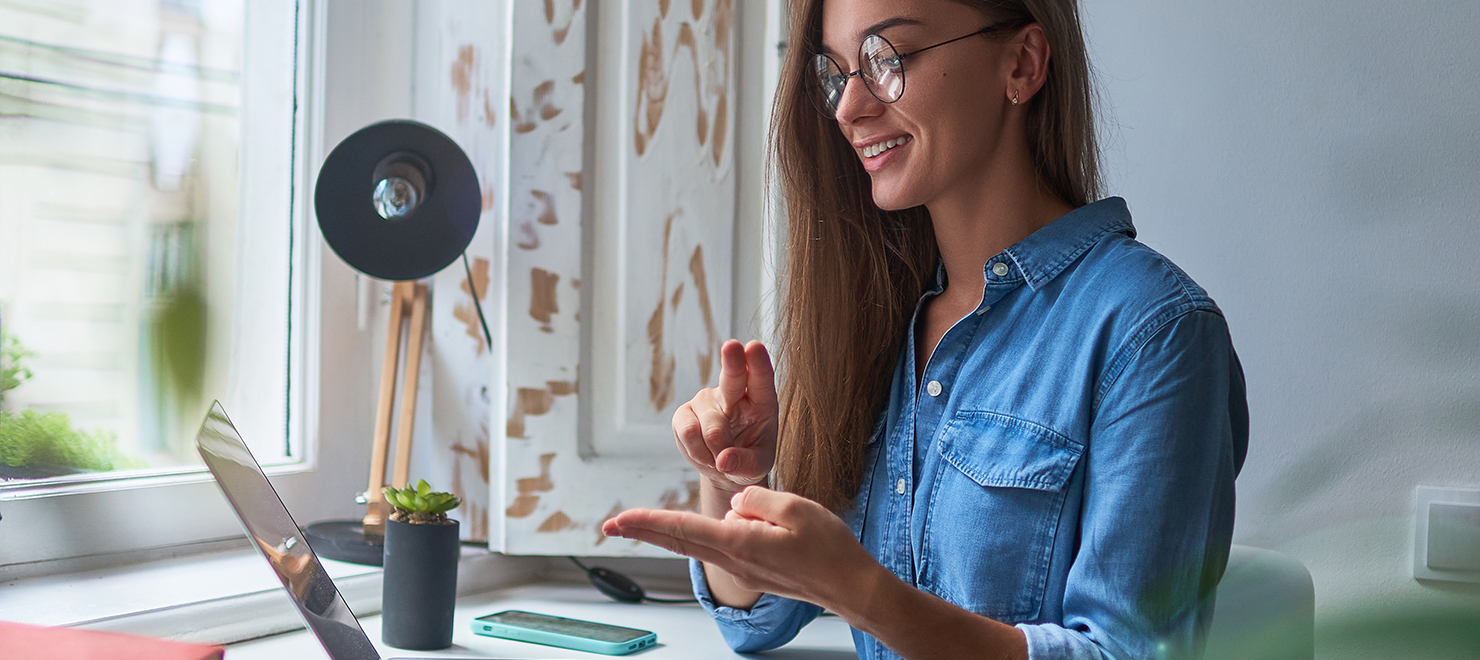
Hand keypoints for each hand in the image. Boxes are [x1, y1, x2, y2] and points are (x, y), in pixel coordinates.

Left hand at [601, 487, 878, 609]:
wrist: (852, 588)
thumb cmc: (829, 548)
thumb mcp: (794, 507)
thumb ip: (755, 499)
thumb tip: (735, 505)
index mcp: (740, 543)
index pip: (682, 528)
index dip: (646, 522)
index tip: (616, 521)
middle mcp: (734, 561)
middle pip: (680, 540)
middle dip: (644, 530)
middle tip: (609, 525)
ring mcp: (743, 570)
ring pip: (710, 538)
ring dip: (705, 524)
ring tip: (738, 522)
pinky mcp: (754, 571)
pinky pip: (732, 543)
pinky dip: (731, 531)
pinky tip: (767, 525)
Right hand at [674, 339, 777, 491]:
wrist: (724, 467)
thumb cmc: (748, 459)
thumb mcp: (758, 466)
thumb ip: (746, 464)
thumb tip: (723, 460)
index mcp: (760, 399)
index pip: (760, 377)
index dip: (758, 362)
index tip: (754, 347)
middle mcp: (733, 393)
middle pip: (732, 375)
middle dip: (732, 361)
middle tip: (732, 346)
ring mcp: (706, 400)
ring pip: (710, 425)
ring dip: (716, 451)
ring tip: (721, 460)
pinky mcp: (684, 414)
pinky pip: (688, 433)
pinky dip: (698, 452)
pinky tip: (705, 456)